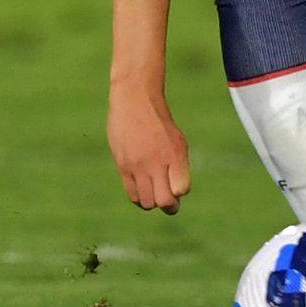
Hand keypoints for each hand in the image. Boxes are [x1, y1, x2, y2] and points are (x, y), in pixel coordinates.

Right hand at [107, 86, 190, 213]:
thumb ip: (178, 169)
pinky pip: (133, 195)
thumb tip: (176, 196)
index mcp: (175, 153)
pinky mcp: (123, 166)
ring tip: (154, 193)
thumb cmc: (160, 124)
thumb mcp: (178, 142)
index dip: (180, 192)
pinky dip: (140, 199)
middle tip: (169, 201)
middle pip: (165, 202)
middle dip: (169, 206)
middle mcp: (157, 161)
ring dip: (153, 203)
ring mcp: (138, 165)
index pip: (182, 190)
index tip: (178, 186)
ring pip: (148, 203)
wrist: (135, 100)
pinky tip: (143, 189)